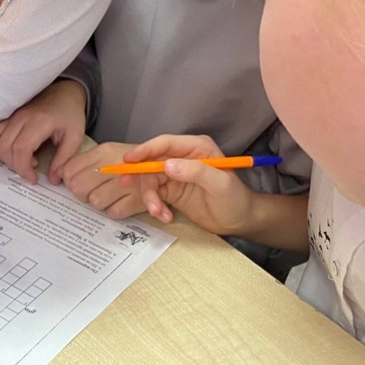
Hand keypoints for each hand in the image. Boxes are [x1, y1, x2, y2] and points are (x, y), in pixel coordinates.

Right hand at [0, 79, 86, 184]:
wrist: (63, 93)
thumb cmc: (70, 115)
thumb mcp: (74, 137)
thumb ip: (63, 159)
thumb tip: (52, 180)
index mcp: (39, 122)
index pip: (21, 148)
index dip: (23, 168)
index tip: (33, 178)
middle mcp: (21, 118)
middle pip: (5, 147)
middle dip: (15, 166)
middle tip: (31, 170)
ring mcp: (11, 116)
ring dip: (4, 157)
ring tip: (22, 160)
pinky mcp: (7, 118)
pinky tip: (13, 151)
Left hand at [60, 141, 168, 220]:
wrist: (166, 170)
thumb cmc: (132, 163)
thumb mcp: (107, 154)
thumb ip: (83, 162)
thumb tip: (59, 175)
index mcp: (105, 151)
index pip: (70, 169)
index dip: (69, 180)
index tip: (77, 182)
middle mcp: (115, 165)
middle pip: (79, 188)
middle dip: (82, 194)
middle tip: (92, 191)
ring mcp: (127, 183)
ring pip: (95, 202)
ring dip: (100, 202)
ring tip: (110, 195)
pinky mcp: (136, 200)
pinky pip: (112, 212)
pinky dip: (115, 210)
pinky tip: (121, 201)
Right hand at [117, 135, 258, 233]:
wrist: (239, 221)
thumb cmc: (235, 199)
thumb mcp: (219, 184)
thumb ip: (195, 172)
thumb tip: (167, 165)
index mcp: (196, 148)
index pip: (165, 144)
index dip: (145, 150)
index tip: (129, 160)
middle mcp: (183, 158)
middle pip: (152, 162)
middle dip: (142, 178)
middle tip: (125, 186)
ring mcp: (176, 174)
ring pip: (150, 181)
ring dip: (150, 198)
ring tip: (158, 213)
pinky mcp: (171, 190)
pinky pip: (154, 195)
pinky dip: (156, 207)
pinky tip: (165, 216)